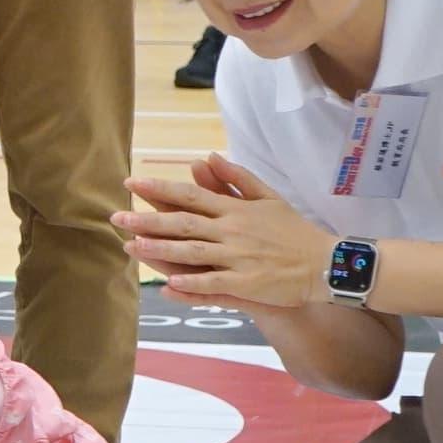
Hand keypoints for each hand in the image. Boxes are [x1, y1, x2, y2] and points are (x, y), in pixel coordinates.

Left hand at [116, 159, 329, 310]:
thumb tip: (207, 157)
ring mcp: (238, 257)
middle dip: (147, 221)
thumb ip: (236, 177)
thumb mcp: (268, 197)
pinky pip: (214, 283)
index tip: (131, 183)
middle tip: (116, 217)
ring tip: (131, 247)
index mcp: (235, 209)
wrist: (326, 261)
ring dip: (160, 250)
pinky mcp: (247, 283)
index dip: (159, 189)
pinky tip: (169, 285)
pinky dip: (191, 284)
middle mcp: (232, 230)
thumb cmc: (294, 230)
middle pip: (183, 223)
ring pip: (192, 252)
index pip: (190, 195)